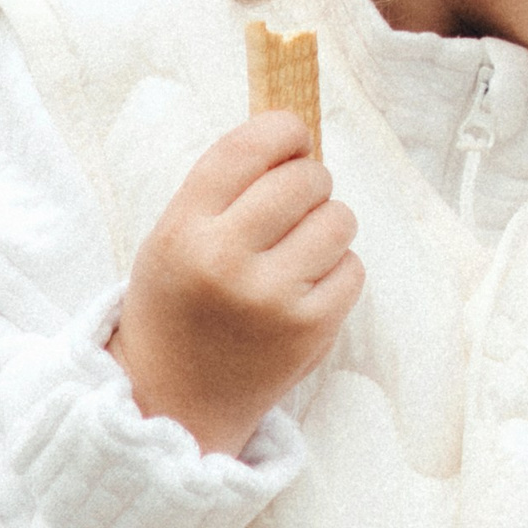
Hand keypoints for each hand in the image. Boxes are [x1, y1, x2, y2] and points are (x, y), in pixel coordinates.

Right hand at [110, 112, 362, 454]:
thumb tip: (295, 133)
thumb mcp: (174, 235)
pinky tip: (307, 286)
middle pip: (304, 179)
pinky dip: (338, 270)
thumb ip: (225, 186)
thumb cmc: (181, 302)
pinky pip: (353, 269)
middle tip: (296, 202)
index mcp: (184, 229)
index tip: (294, 136)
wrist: (175, 397)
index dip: (283, 130)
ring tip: (300, 248)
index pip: (248, 148)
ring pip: (339, 219)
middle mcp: (226, 261)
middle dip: (310, 180)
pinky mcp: (310, 331)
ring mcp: (272, 299)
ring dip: (328, 224)